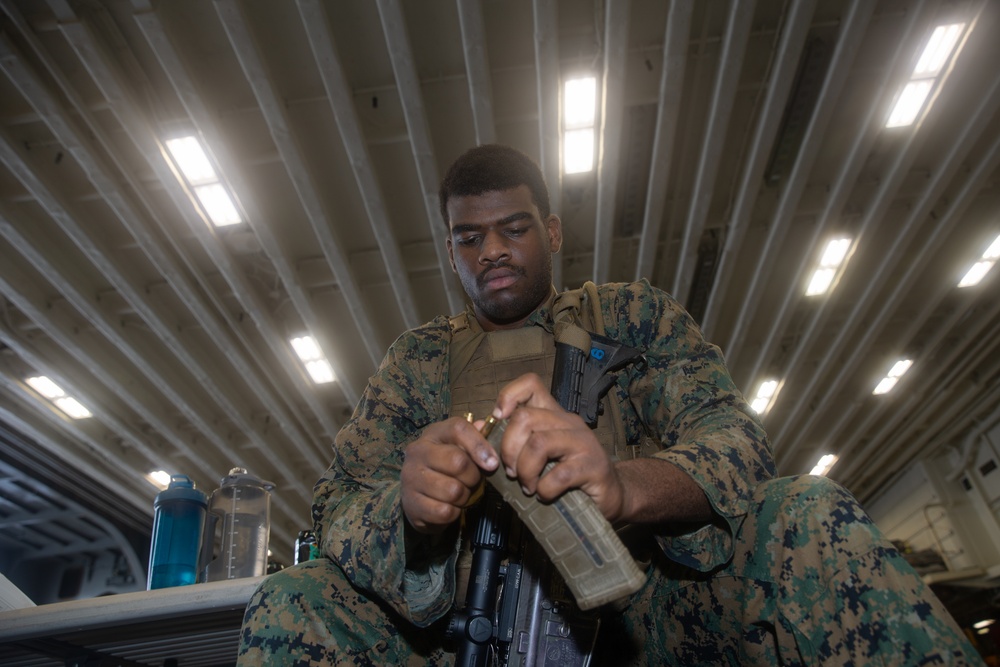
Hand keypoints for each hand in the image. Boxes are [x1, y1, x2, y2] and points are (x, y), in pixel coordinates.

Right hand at [400, 417, 498, 533]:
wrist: (417, 496)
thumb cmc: (444, 467)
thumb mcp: (458, 447)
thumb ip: (474, 437)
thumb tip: (485, 426)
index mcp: (432, 434)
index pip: (458, 429)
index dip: (480, 445)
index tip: (493, 463)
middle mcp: (417, 452)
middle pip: (458, 462)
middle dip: (473, 477)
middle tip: (472, 481)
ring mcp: (411, 479)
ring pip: (453, 491)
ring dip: (464, 497)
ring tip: (459, 494)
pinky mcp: (411, 505)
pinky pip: (445, 512)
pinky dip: (454, 513)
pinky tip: (449, 507)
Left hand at [492, 373, 626, 521]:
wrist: (611, 496)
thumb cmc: (569, 476)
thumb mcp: (540, 456)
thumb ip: (512, 443)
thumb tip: (480, 428)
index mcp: (554, 415)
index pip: (531, 384)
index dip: (508, 396)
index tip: (498, 419)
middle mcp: (569, 422)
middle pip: (525, 418)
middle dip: (508, 449)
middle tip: (512, 472)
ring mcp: (583, 443)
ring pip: (539, 444)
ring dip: (525, 471)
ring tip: (528, 486)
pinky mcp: (593, 467)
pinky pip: (558, 475)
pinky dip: (544, 489)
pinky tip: (545, 495)